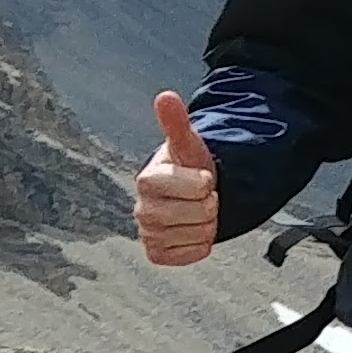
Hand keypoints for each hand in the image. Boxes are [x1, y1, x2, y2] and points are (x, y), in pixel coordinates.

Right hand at [136, 90, 218, 267]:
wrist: (190, 194)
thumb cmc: (187, 167)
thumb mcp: (188, 144)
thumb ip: (176, 122)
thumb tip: (165, 96)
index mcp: (146, 180)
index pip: (184, 186)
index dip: (201, 182)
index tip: (203, 177)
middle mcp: (142, 208)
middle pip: (193, 213)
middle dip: (209, 204)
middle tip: (203, 196)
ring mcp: (148, 232)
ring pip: (194, 234)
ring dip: (207, 224)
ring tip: (200, 212)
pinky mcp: (157, 253)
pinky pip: (186, 255)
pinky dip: (200, 246)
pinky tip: (196, 232)